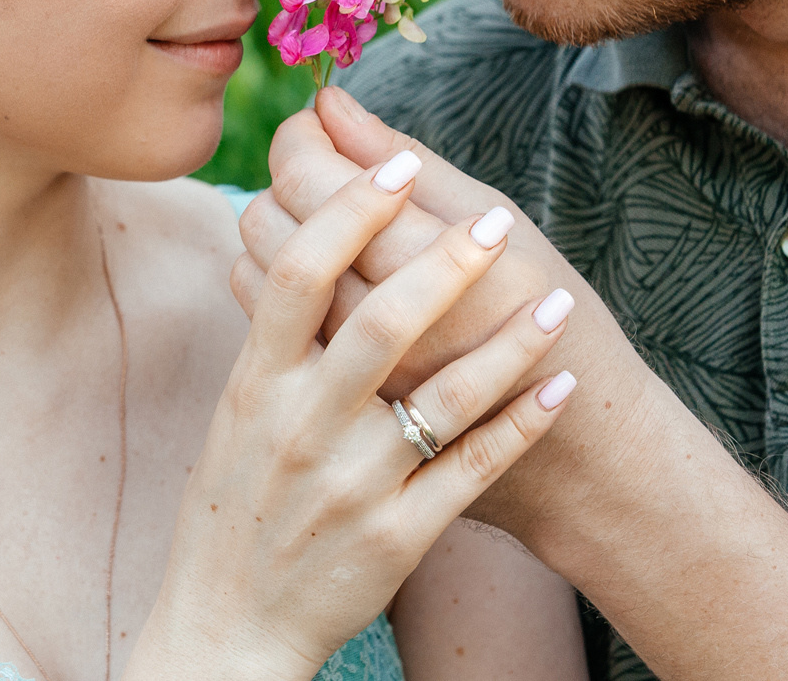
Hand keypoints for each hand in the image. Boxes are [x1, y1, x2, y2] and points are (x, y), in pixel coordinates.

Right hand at [128, 153, 576, 680]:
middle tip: (496, 218)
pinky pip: (471, 470)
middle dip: (444, 262)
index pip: (296, 274)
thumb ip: (273, 329)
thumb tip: (288, 229)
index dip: (348, 211)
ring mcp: (351, 484)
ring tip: (555, 301)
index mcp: (256, 383)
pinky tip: (559, 386)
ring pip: (441, 398)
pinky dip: (520, 425)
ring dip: (508, 344)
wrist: (228, 623)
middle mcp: (301, 427)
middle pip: (378, 322)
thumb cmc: (237, 502)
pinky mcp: (396, 536)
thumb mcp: (236, 410)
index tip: (397, 163)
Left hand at [233, 92, 787, 680]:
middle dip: (287, 175)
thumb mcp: (513, 243)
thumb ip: (425, 178)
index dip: (307, 132)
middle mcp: (407, 297)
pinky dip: (290, 304)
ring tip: (316, 229)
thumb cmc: (569, 350)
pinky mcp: (365, 403)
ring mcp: (380, 360)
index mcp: (453, 238)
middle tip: (309, 169)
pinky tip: (316, 294)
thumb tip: (346, 100)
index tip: (319, 124)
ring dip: (284, 237)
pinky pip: (292, 337)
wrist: (608, 478)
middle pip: (286, 202)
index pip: (324, 156)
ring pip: (275, 268)